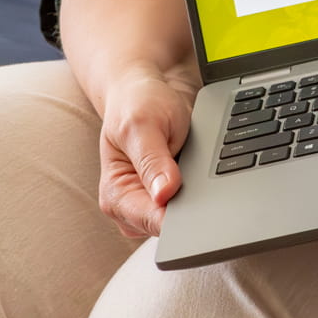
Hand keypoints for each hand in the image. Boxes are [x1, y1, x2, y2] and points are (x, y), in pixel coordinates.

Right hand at [96, 64, 200, 238]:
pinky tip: (197, 173)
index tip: (201, 203)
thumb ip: (153, 161)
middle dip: (189, 207)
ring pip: (181, 219)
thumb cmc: (139, 104)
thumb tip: (164, 194)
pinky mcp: (166, 199)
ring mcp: (149, 205)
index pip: (153, 220)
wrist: (145, 91)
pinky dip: (198, 194)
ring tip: (193, 167)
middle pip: (168, 225)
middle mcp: (129, 206)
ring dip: (195, 200)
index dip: (180, 215)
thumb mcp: (144, 125)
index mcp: (116, 194)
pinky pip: (189, 207)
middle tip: (200, 176)